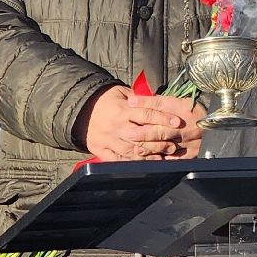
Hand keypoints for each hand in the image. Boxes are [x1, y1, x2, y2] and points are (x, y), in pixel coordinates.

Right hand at [76, 85, 202, 160]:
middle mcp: (115, 126)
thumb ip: (139, 98)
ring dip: (148, 154)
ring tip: (162, 155)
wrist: (79, 110)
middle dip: (158, 141)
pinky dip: (131, 162)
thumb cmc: (105, 100)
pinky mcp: (100, 150)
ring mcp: (107, 140)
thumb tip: (159, 101)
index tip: (177, 122)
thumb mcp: (121, 92)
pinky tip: (144, 163)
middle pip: (141, 136)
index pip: (146, 114)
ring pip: (131, 151)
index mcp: (121, 109)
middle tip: (173, 144)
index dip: (163, 118)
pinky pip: (117, 160)